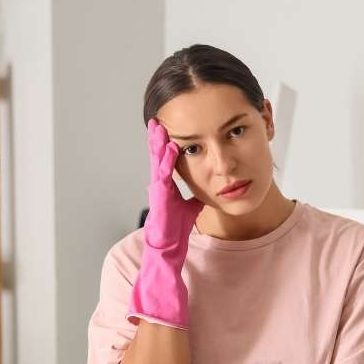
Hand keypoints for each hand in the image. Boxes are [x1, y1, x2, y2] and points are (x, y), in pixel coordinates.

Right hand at [143, 118, 202, 249]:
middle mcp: (159, 183)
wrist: (169, 244)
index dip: (164, 144)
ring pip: (158, 160)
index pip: (165, 159)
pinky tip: (172, 148)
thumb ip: (195, 196)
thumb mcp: (190, 207)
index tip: (165, 128)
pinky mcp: (162, 195)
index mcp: (166, 184)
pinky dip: (168, 160)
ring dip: (159, 143)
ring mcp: (158, 188)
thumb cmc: (177, 226)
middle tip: (156, 119)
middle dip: (157, 137)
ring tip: (159, 126)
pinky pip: (165, 174)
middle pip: (157, 155)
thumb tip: (207, 190)